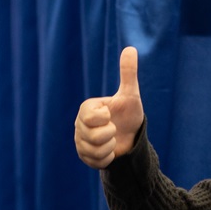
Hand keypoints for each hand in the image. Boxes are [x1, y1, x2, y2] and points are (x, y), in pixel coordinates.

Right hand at [74, 46, 144, 168]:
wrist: (131, 138)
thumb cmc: (129, 114)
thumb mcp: (130, 95)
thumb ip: (128, 73)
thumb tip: (131, 48)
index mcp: (86, 109)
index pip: (90, 118)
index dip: (105, 119)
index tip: (110, 115)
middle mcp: (79, 125)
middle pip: (92, 136)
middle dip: (109, 134)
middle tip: (113, 128)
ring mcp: (80, 141)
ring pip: (94, 150)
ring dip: (109, 146)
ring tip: (111, 140)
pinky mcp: (84, 156)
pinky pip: (95, 161)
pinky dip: (107, 158)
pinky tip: (110, 151)